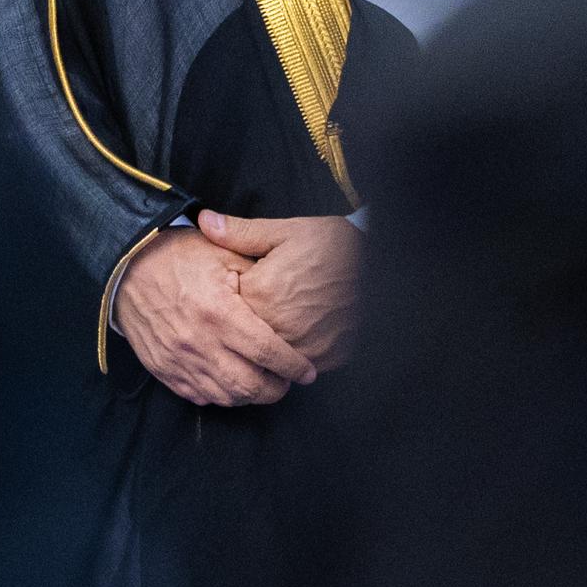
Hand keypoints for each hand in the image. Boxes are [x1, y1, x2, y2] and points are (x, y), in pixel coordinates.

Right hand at [112, 228, 318, 409]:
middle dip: (276, 389)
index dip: (293, 366)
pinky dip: (220, 395)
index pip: (268, 352)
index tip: (307, 371)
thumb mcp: (222, 254)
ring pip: (226, 397)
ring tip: (260, 382)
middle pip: (250, 386)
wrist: (126, 265)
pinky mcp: (163, 369)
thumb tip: (289, 297)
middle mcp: (199, 343)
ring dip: (249, 396)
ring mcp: (179, 360)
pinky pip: (198, 396)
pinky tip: (229, 382)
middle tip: (286, 379)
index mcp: (219, 312)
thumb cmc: (177, 256)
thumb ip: (258, 275)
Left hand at [204, 208, 364, 372]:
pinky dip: (294, 354)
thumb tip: (204, 221)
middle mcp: (278, 326)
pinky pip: (297, 365)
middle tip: (259, 308)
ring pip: (269, 355)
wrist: (383, 266)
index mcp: (261, 293)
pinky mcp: (325, 358)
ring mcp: (303, 347)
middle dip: (245, 323)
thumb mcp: (286, 231)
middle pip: (244, 335)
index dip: (229, 298)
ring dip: (268, 343)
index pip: (227, 307)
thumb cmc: (335, 246)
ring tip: (280, 321)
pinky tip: (299, 334)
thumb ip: (239, 233)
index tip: (234, 291)